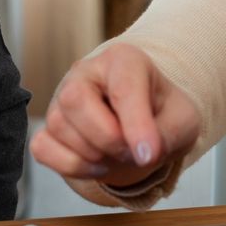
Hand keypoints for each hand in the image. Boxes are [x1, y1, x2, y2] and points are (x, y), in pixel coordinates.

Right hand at [31, 42, 200, 187]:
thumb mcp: (182, 121)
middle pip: (75, 100)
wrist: (145, 123)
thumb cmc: (162, 113)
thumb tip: (143, 154)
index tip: (149, 154)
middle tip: (131, 151)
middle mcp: (86, 72)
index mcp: (124, 60)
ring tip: (117, 154)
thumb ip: (168, 134)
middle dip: (106, 138)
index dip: (135, 124)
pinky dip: (70, 166)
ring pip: (58, 126)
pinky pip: (42, 147)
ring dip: (92, 155)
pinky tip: (95, 163)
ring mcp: (61, 97)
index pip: (122, 87)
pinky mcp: (48, 125)